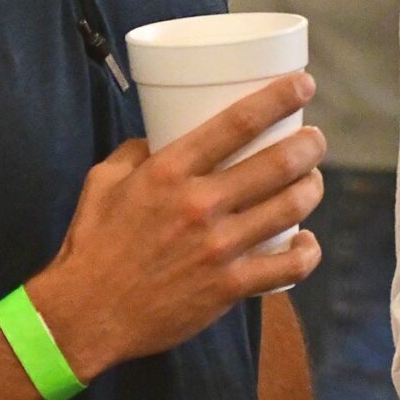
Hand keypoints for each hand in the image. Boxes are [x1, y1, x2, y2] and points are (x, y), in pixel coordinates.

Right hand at [32, 74, 326, 379]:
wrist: (83, 315)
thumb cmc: (92, 245)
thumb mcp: (103, 182)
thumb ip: (136, 152)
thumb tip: (163, 134)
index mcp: (169, 172)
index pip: (238, 122)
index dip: (279, 97)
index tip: (304, 84)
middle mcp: (199, 204)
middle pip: (278, 163)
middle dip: (310, 145)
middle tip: (315, 139)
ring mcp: (219, 247)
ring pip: (291, 207)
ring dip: (312, 188)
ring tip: (312, 180)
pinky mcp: (229, 287)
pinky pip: (288, 267)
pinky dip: (307, 251)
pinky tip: (306, 241)